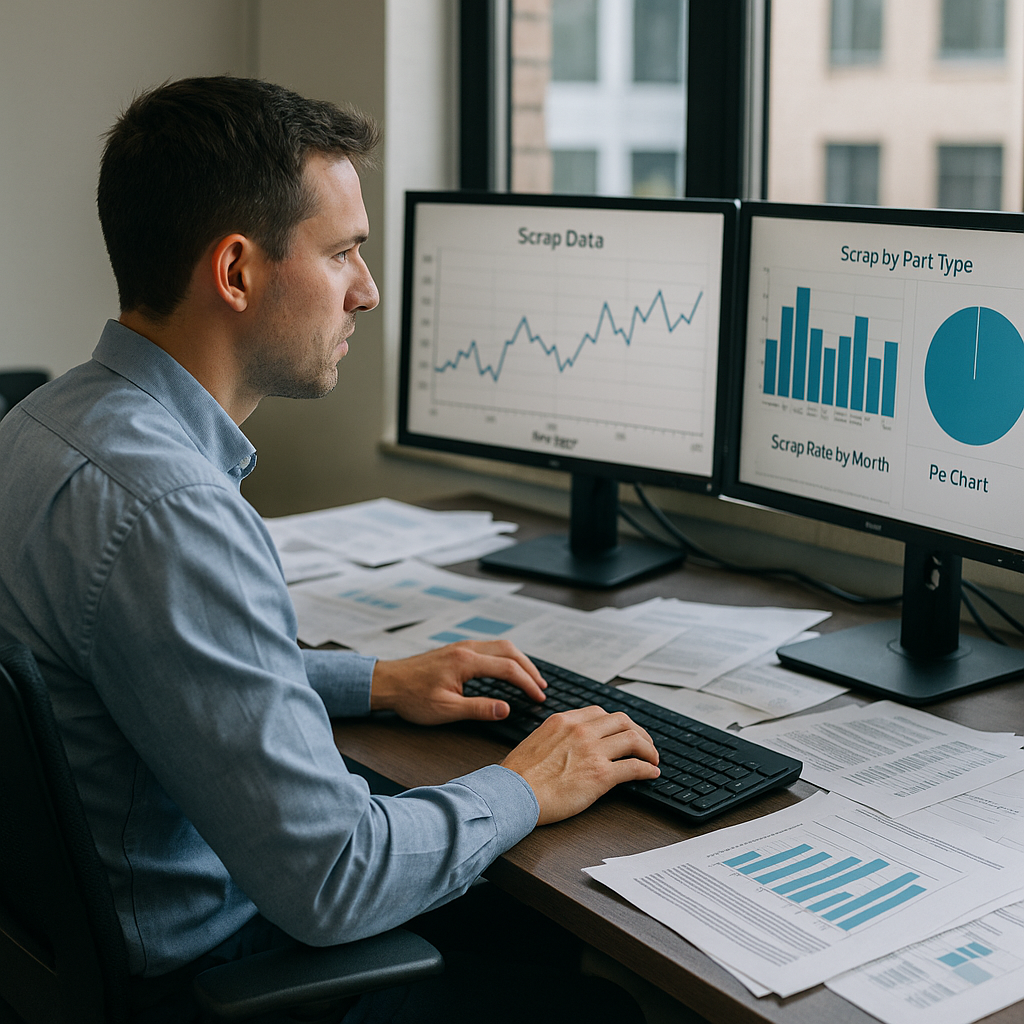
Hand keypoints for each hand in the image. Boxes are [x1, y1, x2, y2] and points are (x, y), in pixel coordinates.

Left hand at [370, 640, 546, 725]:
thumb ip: (479, 709)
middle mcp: (467, 648)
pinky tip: (507, 668)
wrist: (388, 683)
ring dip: (519, 661)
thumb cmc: (412, 697)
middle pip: (510, 651)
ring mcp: (462, 647)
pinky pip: (490, 647)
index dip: (528, 684)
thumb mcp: (446, 709)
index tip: (539, 698)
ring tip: (531, 678)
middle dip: (530, 669)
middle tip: (542, 687)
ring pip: (501, 646)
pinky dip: (506, 657)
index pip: (508, 669)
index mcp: (466, 662)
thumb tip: (506, 709)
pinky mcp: (458, 650)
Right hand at [500, 706, 659, 824]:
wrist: (512, 793)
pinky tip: (651, 774)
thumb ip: (557, 736)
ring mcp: (592, 751)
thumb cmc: (518, 775)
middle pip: (622, 721)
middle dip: (638, 732)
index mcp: (565, 720)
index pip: (600, 713)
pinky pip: (634, 767)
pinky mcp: (600, 775)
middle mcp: (581, 731)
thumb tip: (569, 744)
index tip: (622, 731)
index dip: (616, 723)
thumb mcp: (537, 741)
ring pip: (633, 740)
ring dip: (648, 749)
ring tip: (652, 759)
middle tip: (644, 744)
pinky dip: (648, 770)